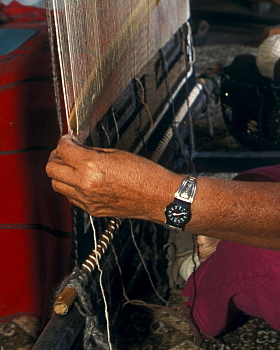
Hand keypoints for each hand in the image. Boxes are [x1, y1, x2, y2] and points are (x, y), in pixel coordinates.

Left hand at [46, 135, 172, 220]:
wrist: (158, 197)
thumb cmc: (145, 174)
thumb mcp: (118, 154)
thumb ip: (93, 152)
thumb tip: (79, 149)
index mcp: (92, 166)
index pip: (63, 150)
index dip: (64, 141)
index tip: (68, 140)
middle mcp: (85, 184)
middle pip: (52, 169)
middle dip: (56, 156)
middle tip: (65, 152)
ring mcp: (87, 199)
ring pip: (56, 185)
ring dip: (61, 174)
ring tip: (72, 167)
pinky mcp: (91, 210)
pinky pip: (70, 197)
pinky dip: (71, 188)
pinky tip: (82, 181)